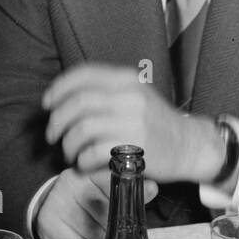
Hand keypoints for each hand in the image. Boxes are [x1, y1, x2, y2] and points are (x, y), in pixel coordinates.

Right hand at [33, 168, 158, 238]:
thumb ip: (129, 190)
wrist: (51, 203)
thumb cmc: (85, 197)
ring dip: (96, 236)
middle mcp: (69, 182)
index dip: (129, 195)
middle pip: (106, 216)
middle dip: (111, 225)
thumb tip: (153, 187)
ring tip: (87, 225)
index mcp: (87, 171)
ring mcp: (56, 202)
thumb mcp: (104, 188)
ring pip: (93, 234)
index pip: (112, 183)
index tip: (151, 190)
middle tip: (106, 221)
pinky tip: (75, 232)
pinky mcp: (47, 223)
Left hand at [42, 63, 224, 181]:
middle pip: (77, 103)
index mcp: (127, 80)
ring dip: (68, 144)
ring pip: (82, 129)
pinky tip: (83, 164)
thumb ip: (105, 92)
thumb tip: (62, 98)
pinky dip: (81, 160)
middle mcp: (130, 97)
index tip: (47, 103)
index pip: (83, 74)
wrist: (191, 146)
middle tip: (52, 136)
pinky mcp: (136, 149)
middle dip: (57, 121)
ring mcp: (134, 122)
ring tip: (69, 153)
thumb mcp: (135, 95)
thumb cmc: (156, 123)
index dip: (59, 88)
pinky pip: (94, 152)